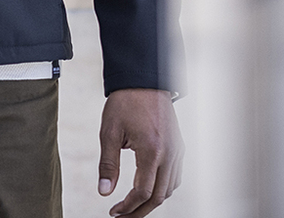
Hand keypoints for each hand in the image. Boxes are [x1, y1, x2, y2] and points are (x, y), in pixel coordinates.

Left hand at [97, 88, 182, 216]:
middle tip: (123, 216)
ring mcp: (178, 150)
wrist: (144, 80)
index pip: (143, 192)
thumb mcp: (110, 131)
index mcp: (152, 151)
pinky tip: (148, 187)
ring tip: (133, 205)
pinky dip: (163, 187)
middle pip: (159, 197)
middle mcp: (170, 154)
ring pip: (170, 189)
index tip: (114, 212)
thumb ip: (108, 164)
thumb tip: (104, 191)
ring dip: (152, 201)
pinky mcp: (179, 146)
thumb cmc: (125, 102)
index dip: (128, 207)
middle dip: (140, 211)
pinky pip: (176, 176)